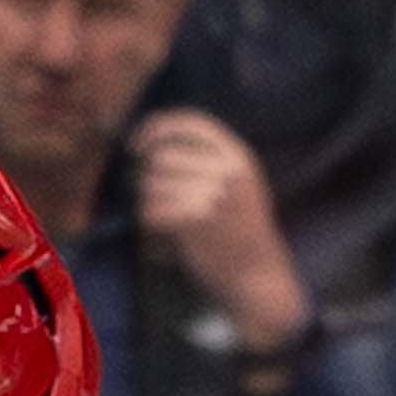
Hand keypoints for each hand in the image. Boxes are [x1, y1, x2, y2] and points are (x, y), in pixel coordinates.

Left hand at [131, 110, 311, 358]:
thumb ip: (211, 159)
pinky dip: (148, 220)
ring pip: (152, 183)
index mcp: (237, 155)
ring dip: (147, 199)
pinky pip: (151, 209)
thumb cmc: (242, 231)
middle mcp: (226, 170)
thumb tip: (158, 143)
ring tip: (161, 214)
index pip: (190, 122)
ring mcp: (212, 194)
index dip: (157, 127)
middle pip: (163, 156)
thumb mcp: (240, 183)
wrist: (258, 273)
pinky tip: (161, 229)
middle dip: (148, 175)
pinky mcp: (196, 221)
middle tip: (152, 194)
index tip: (137, 144)